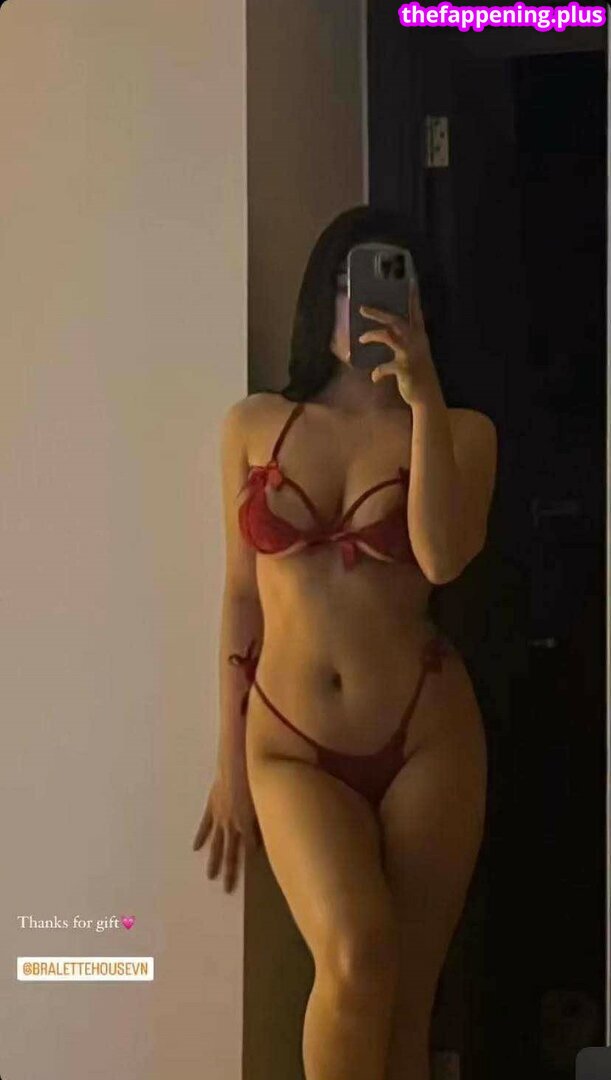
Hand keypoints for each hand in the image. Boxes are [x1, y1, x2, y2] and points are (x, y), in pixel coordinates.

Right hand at [192, 756, 261, 893]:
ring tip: (210, 877)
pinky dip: (201, 836)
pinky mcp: (211, 807)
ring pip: (216, 843)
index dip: (253, 854)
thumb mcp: (265, 798)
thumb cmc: (254, 778)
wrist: (235, 764)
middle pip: (231, 852)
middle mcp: (232, 824)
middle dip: (230, 871)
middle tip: (226, 889)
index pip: (250, 845)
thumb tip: (273, 826)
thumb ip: (267, 814)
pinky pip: (205, 825)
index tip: (255, 866)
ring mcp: (220, 817)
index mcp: (246, 823)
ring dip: (213, 860)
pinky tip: (196, 848)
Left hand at [358, 279, 438, 405]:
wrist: (427, 396)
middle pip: (395, 320)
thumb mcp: (414, 353)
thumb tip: (388, 331)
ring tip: (361, 338)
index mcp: (420, 336)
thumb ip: (404, 342)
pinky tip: (375, 377)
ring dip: (372, 335)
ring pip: (388, 336)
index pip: (416, 312)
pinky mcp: (403, 368)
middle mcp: (416, 341)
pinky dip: (377, 372)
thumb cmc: (418, 373)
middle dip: (379, 313)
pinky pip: (384, 367)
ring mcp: (410, 354)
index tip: (410, 280)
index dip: (413, 297)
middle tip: (363, 308)